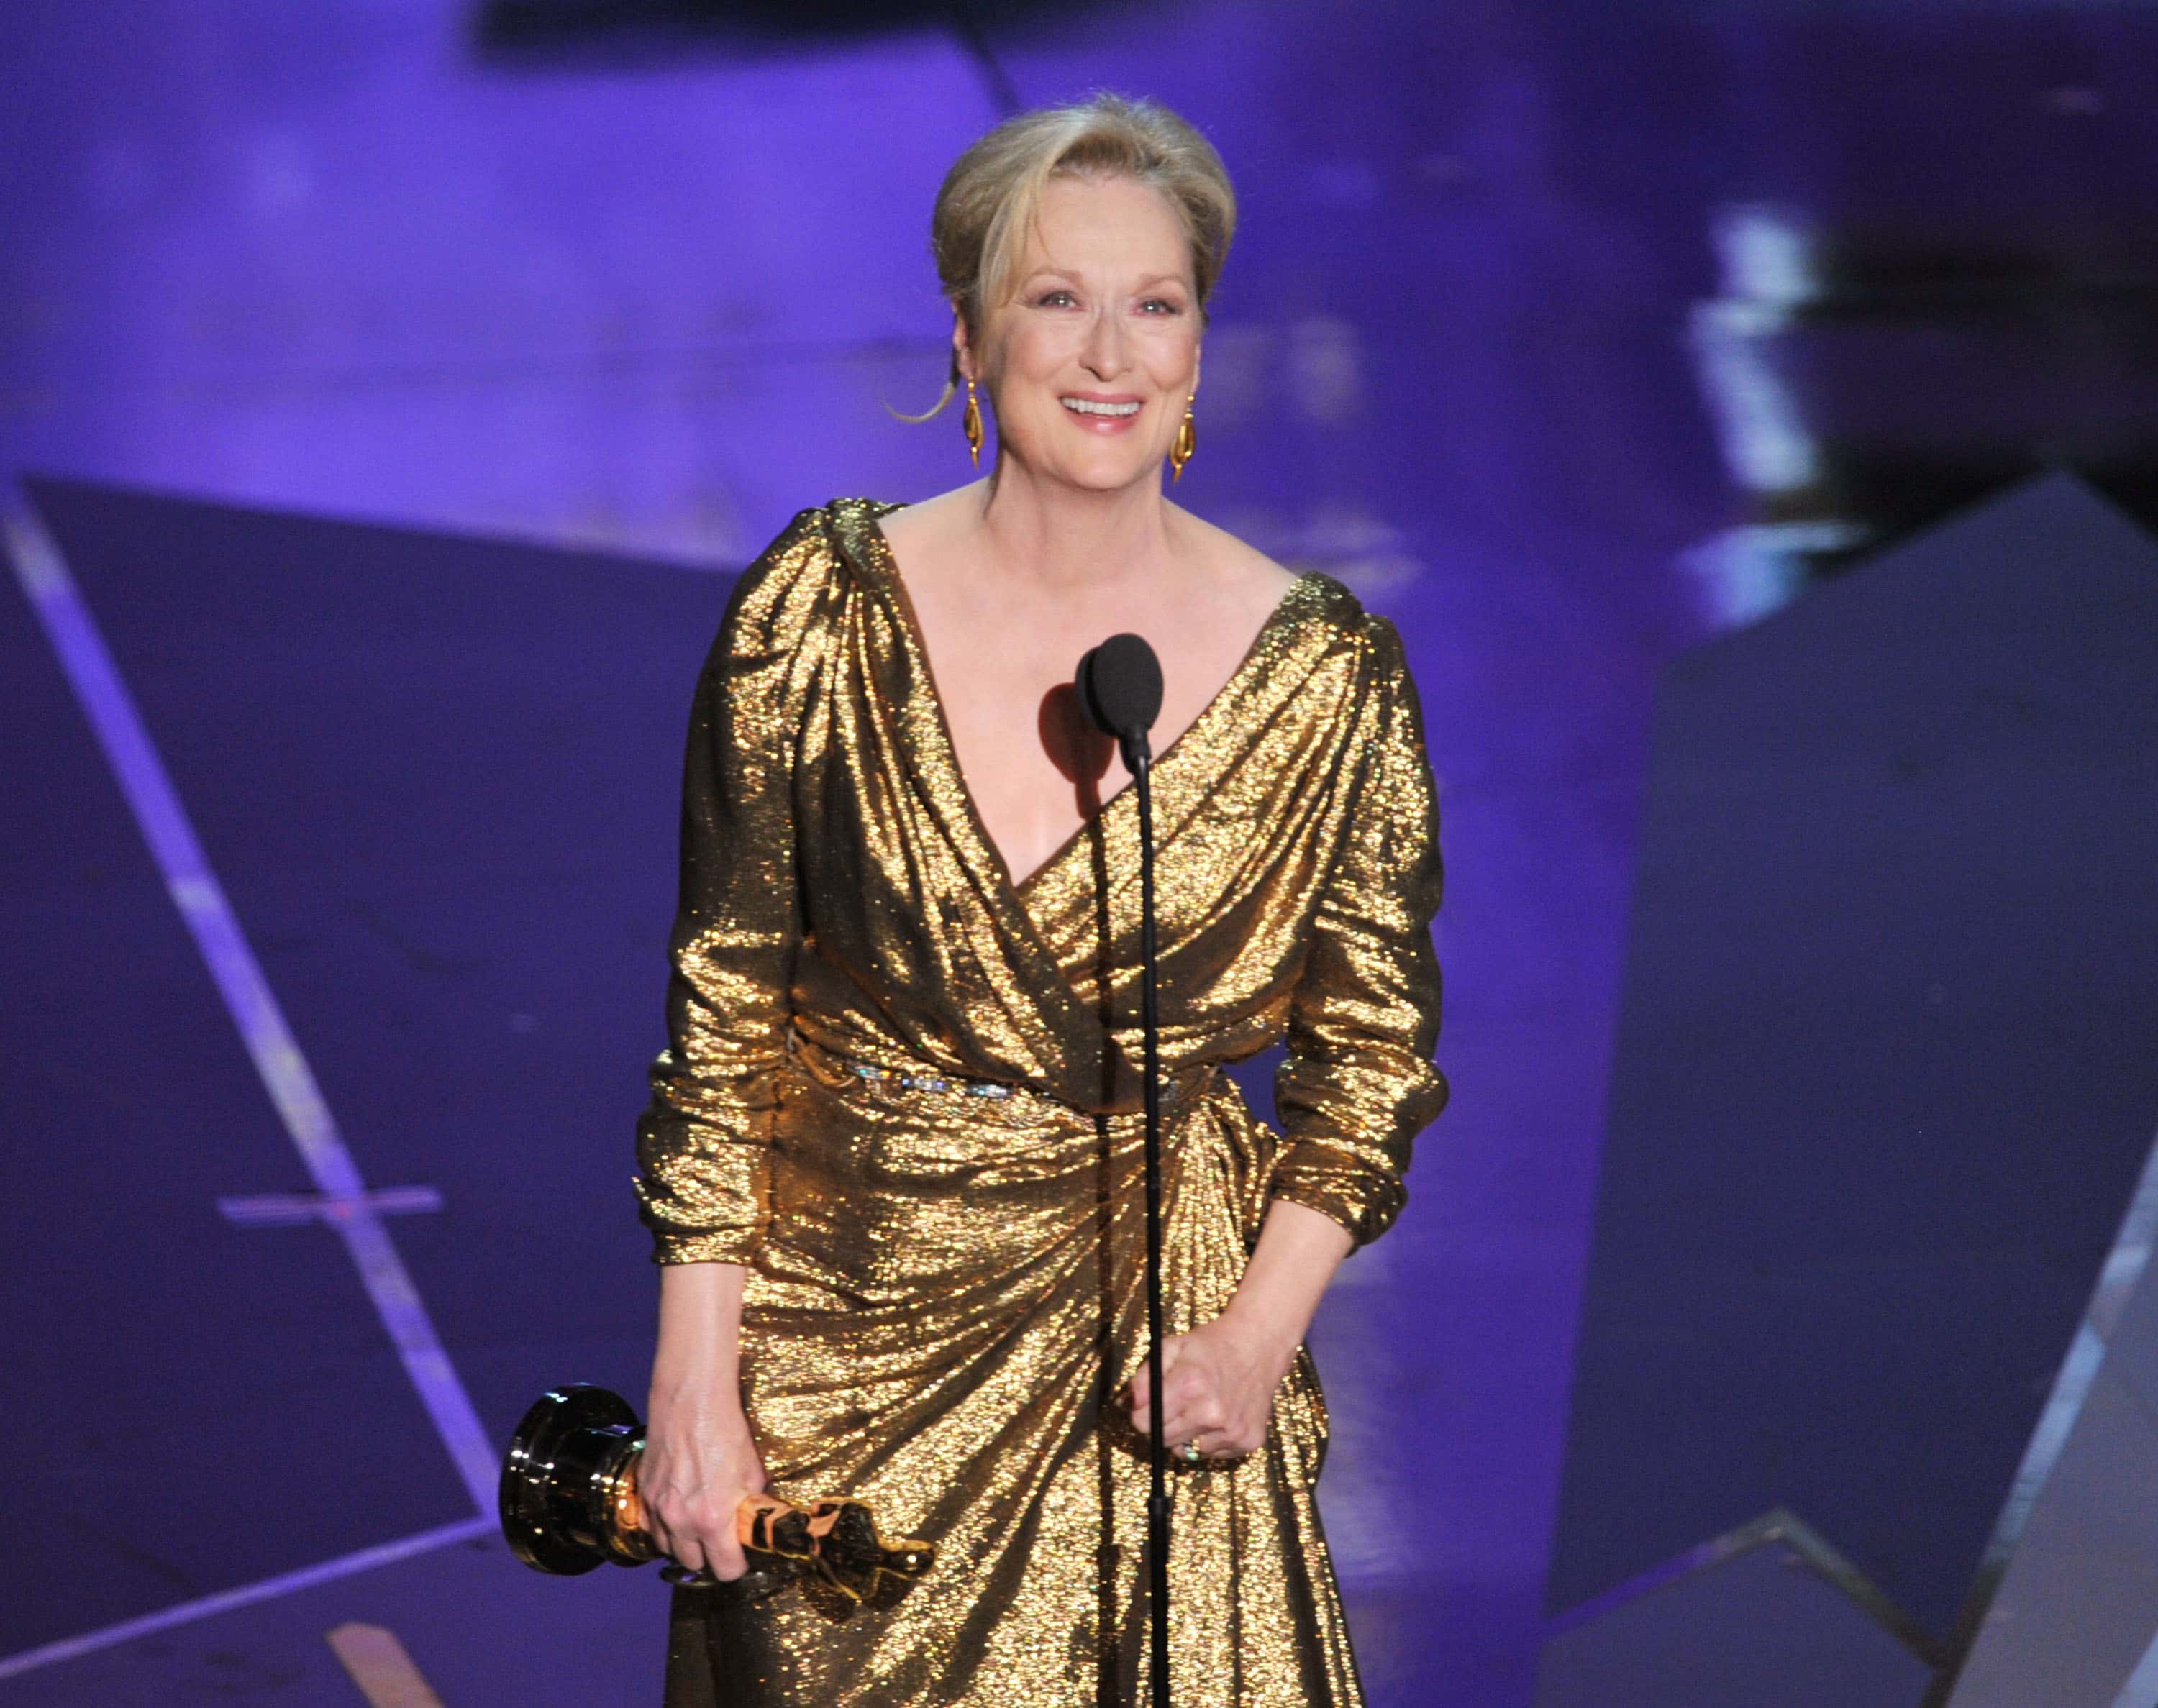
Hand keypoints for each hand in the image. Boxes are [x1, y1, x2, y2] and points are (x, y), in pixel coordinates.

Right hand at [638, 1384, 767, 1580]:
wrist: (692, 1398)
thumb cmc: (727, 1430)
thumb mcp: (753, 1471)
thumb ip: (751, 1507)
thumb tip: (756, 1524)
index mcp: (713, 1519)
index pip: (725, 1570)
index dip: (736, 1565)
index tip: (741, 1556)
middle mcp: (681, 1520)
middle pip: (694, 1564)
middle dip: (709, 1556)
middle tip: (722, 1539)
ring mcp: (658, 1508)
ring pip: (668, 1549)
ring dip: (684, 1543)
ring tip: (699, 1524)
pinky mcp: (644, 1493)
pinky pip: (650, 1527)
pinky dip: (663, 1526)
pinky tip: (677, 1511)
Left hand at [1125, 1313, 1297, 1460]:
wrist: (1258, 1346)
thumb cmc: (1211, 1345)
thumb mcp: (1171, 1348)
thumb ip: (1145, 1377)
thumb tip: (1131, 1405)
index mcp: (1190, 1386)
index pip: (1144, 1423)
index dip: (1142, 1413)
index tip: (1150, 1405)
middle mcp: (1212, 1413)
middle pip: (1163, 1440)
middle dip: (1162, 1424)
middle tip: (1176, 1404)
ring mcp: (1232, 1430)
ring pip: (1187, 1451)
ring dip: (1187, 1434)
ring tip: (1201, 1408)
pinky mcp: (1248, 1441)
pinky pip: (1212, 1454)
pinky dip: (1210, 1440)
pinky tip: (1220, 1415)